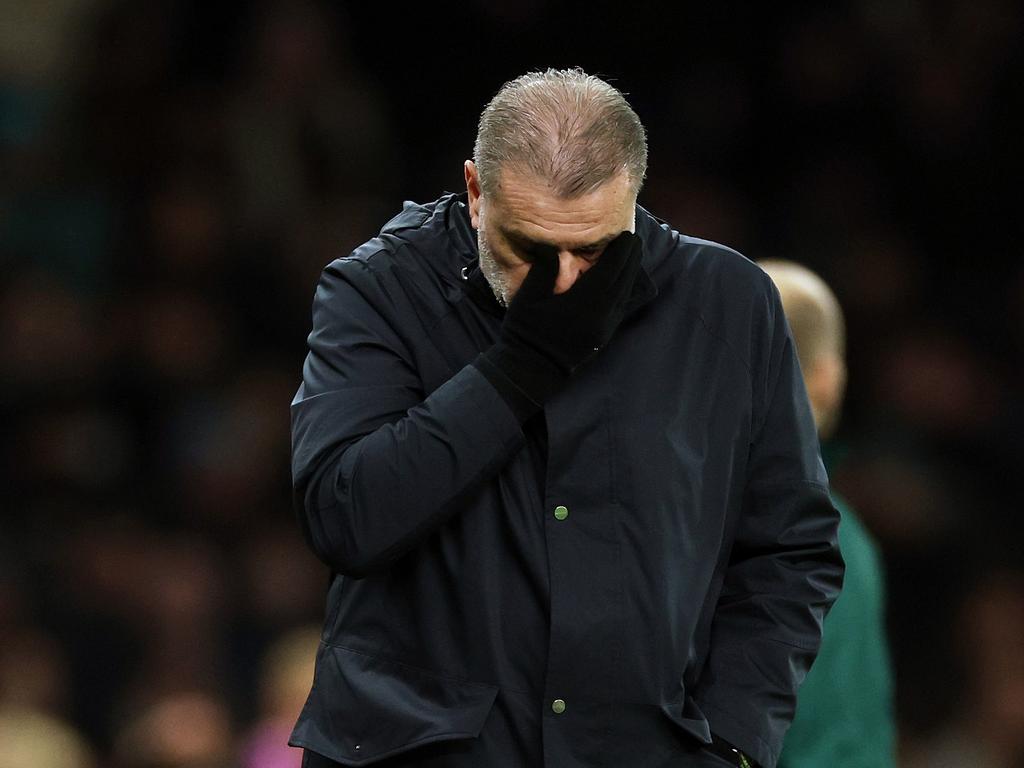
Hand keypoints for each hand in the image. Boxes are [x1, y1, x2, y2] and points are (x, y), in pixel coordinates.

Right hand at [478, 231, 643, 405]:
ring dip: (630, 273)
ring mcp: (605, 326)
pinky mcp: (604, 335)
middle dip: (630, 258)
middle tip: (633, 239)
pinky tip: (622, 282)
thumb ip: (544, 270)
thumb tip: (552, 246)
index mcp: (585, 301)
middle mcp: (601, 313)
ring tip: (632, 256)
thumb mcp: (529, 297)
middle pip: (623, 279)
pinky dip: (624, 290)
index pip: (611, 269)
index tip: (626, 234)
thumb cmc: (526, 331)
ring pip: (624, 294)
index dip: (621, 250)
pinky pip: (621, 307)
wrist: (533, 368)